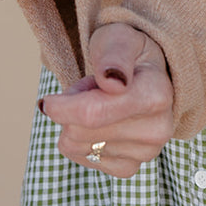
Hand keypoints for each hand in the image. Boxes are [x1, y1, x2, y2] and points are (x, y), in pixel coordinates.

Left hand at [41, 23, 173, 178]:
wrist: (144, 74)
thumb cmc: (127, 52)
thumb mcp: (119, 38)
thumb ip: (114, 56)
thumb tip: (113, 82)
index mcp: (156, 94)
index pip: (94, 113)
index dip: (63, 107)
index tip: (48, 100)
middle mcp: (157, 129)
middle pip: (80, 131)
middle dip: (70, 107)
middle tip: (88, 88)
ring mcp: (146, 153)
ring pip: (76, 146)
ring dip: (74, 122)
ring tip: (96, 102)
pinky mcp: (130, 167)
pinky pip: (82, 159)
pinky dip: (80, 140)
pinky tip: (99, 123)